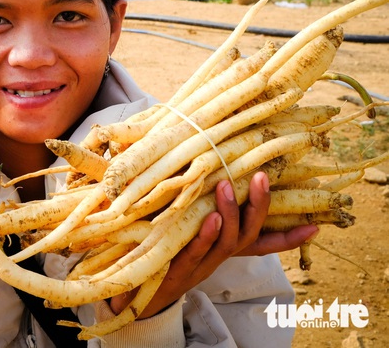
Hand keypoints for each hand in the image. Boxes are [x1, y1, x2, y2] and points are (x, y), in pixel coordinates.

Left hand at [110, 171, 317, 317]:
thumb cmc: (161, 250)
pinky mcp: (177, 269)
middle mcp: (217, 256)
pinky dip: (205, 236)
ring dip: (230, 214)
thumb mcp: (183, 225)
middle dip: (259, 206)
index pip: (262, 242)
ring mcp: (199, 263)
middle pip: (248, 234)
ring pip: (226, 241)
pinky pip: (196, 252)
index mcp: (222, 246)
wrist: (133, 288)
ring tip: (228, 187)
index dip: (290, 237)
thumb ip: (191, 201)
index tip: (317, 226)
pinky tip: (210, 218)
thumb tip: (194, 162)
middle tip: (262, 177)